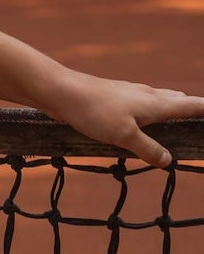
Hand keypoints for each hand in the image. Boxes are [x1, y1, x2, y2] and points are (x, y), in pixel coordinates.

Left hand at [41, 70, 203, 168]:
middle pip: (178, 99)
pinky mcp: (117, 96)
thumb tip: (169, 161)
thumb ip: (147, 148)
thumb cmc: (95, 111)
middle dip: (192, 107)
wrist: (64, 92)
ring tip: (179, 113)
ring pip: (160, 98)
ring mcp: (131, 93)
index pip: (190, 105)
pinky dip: (153, 107)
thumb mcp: (124, 136)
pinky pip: (143, 101)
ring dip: (173, 105)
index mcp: (156, 103)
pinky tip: (143, 113)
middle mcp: (147, 94)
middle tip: (200, 115)